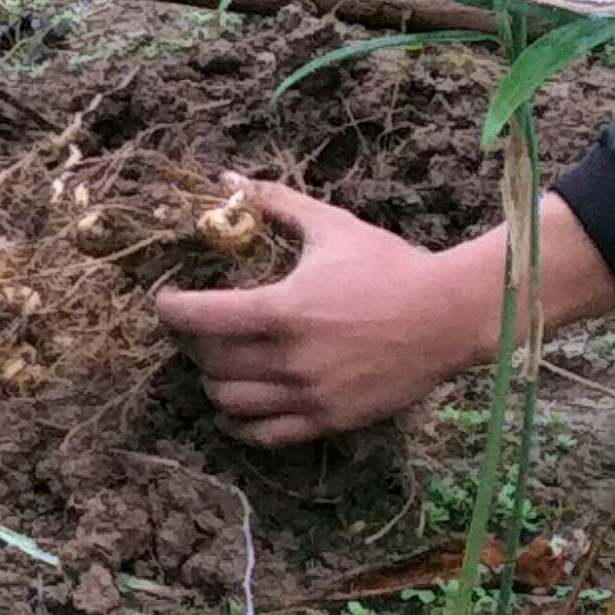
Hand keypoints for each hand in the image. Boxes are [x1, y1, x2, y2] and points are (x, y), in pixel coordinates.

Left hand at [157, 177, 485, 444]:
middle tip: (193, 327)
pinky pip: (264, 436)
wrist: (448, 315)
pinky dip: (238, 424)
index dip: (170, 308)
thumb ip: (275, 203)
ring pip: (229, 402)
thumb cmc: (389, 265)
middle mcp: (288, 359)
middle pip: (208, 361)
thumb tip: (229, 178)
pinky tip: (233, 409)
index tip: (167, 300)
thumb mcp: (330, 226)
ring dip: (211, 381)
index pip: (198, 318)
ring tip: (214, 364)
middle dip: (189, 343)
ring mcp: (307, 395)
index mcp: (282, 309)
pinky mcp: (328, 419)